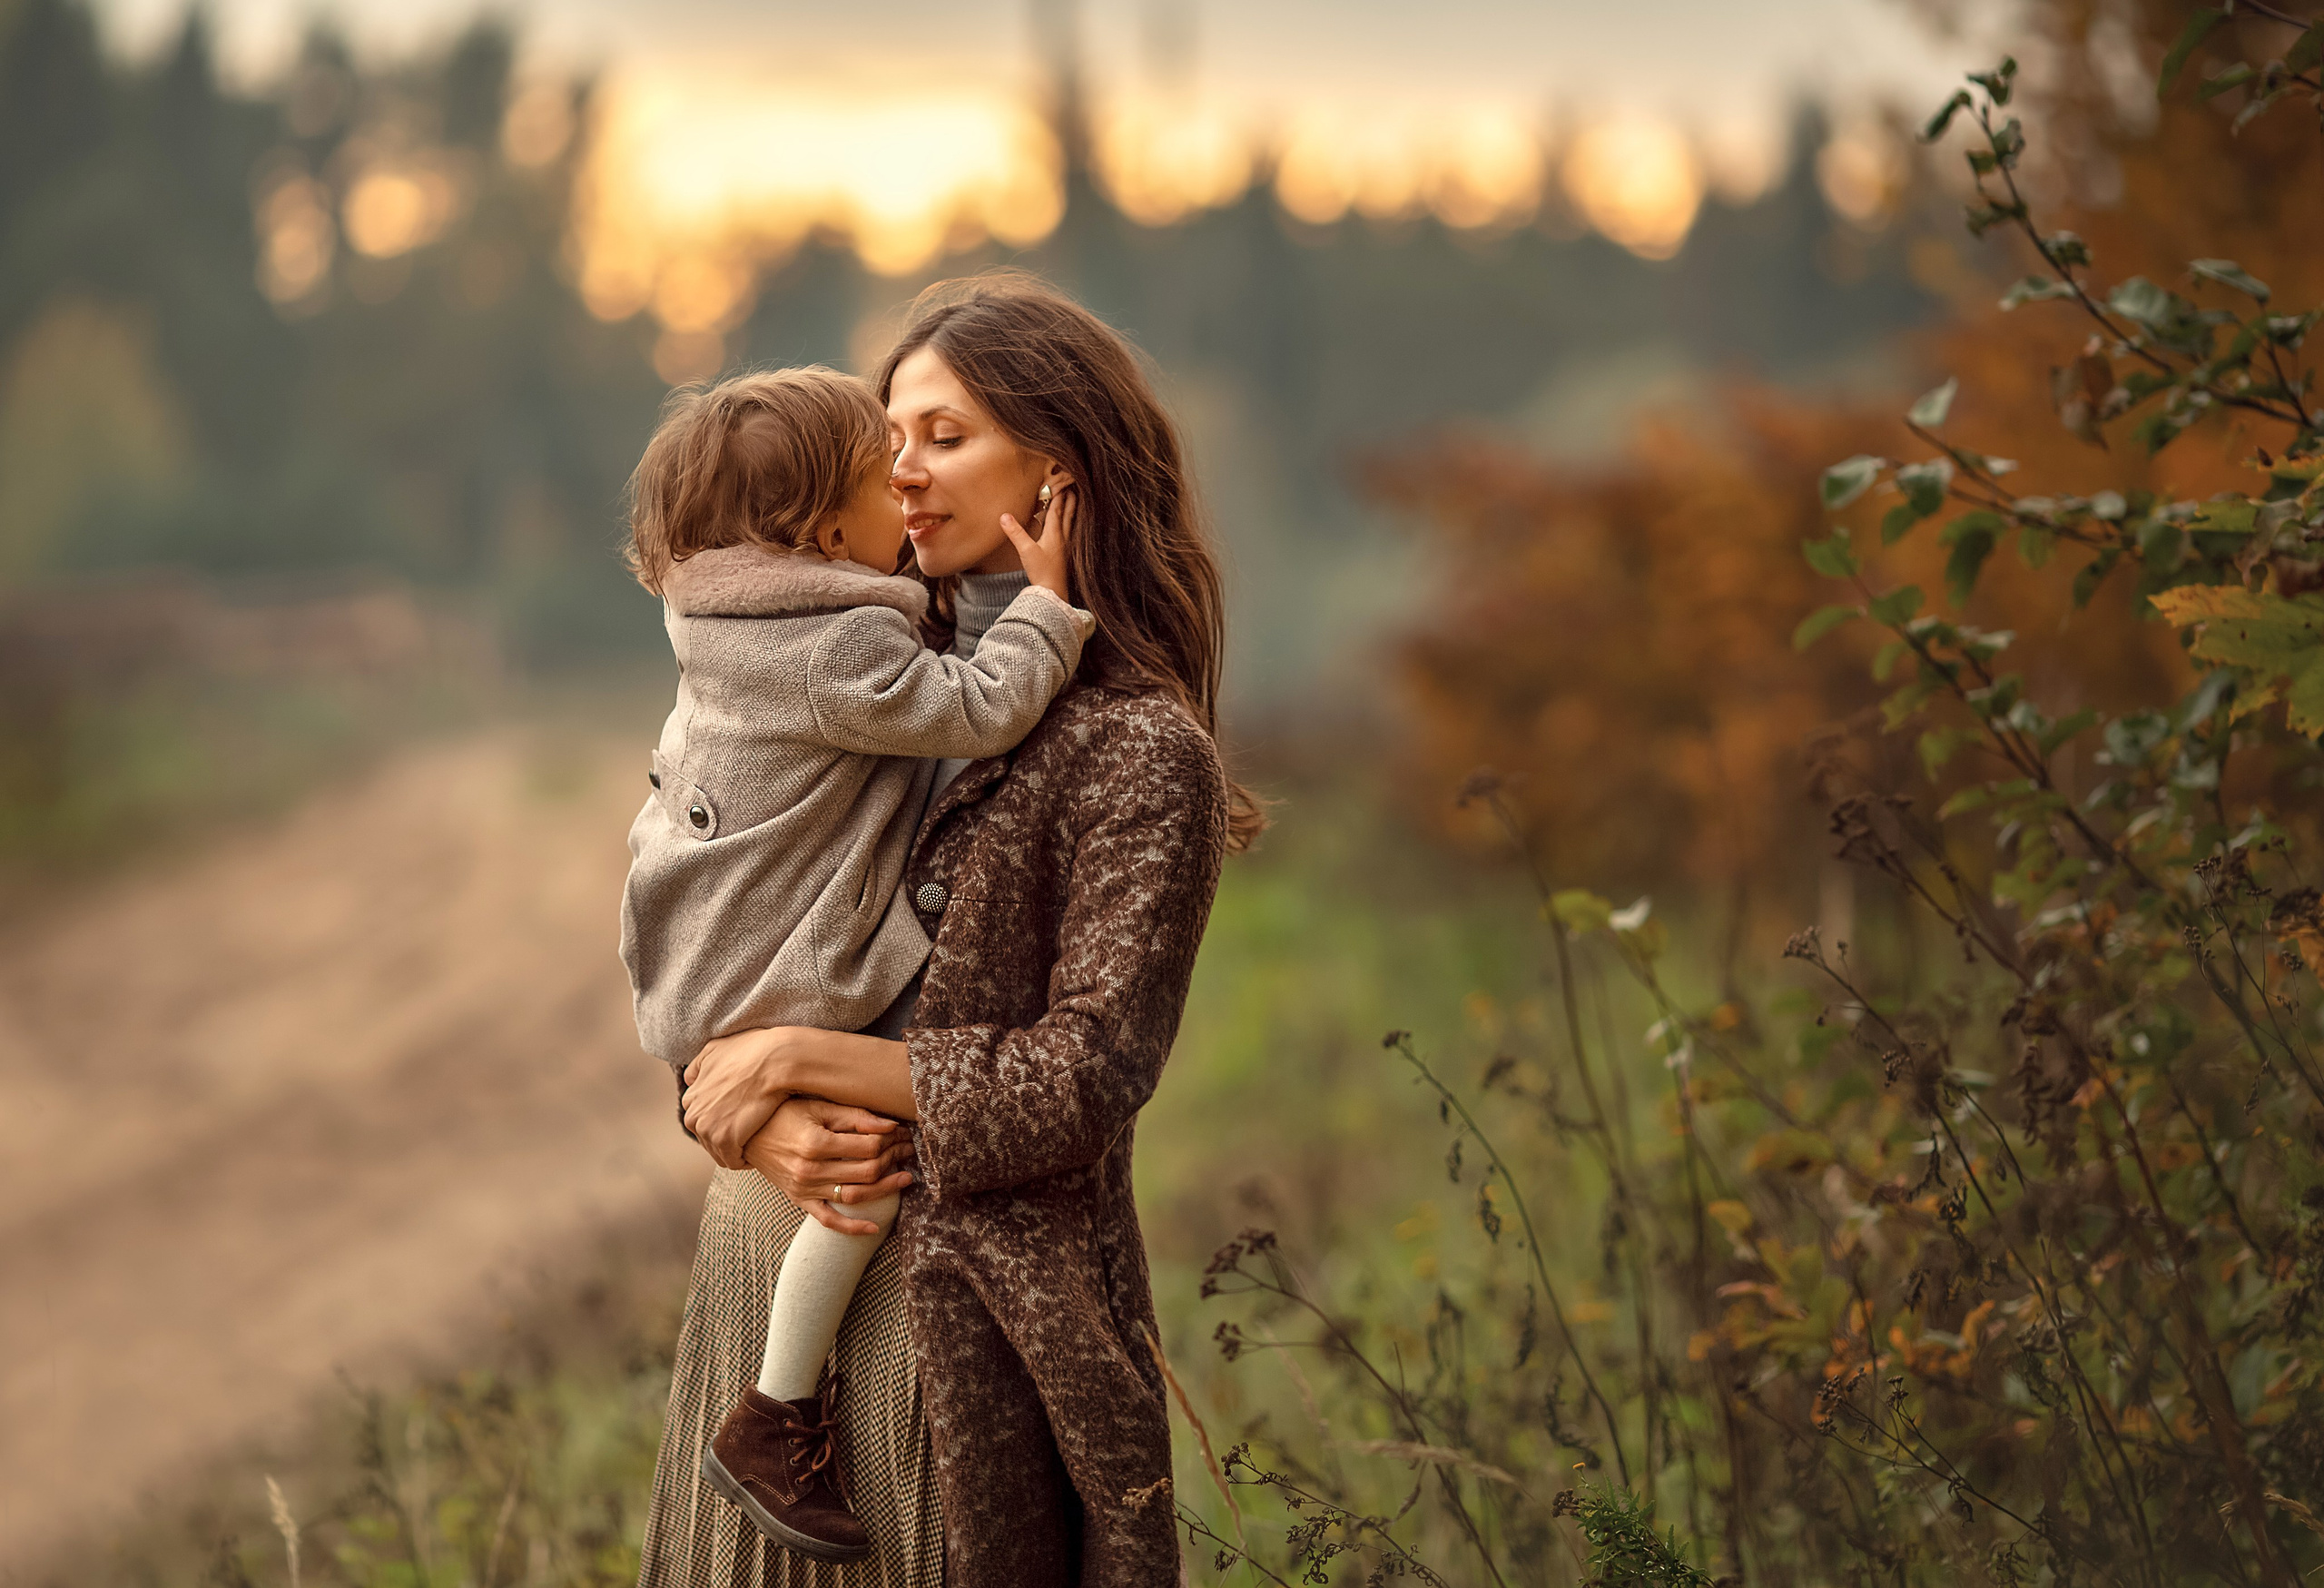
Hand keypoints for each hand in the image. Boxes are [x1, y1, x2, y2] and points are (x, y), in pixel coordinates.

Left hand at [682, 1027, 797, 1169]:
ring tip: (755, 1145)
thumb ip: (699, 1066)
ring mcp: (707, 1129)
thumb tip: (690, 1078)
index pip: (702, 1120)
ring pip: (719, 1152)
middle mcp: (693, 1115)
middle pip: (708, 1138)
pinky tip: (758, 1153)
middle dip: (726, 1138)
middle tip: (749, 1133)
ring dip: (736, 1151)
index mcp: (690, 1098)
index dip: (721, 1121)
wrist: (774, 1061)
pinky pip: (733, 1161)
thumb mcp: (715, 1049)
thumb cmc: (751, 1051)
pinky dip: (745, 1161)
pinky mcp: (725, 1141)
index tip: (739, 1119)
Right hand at [743, 1096, 917, 1236]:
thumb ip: (854, 1116)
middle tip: (909, 1151)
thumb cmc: (785, 1114)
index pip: (868, 1146)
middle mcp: (810, 1169)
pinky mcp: (799, 1200)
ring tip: (906, 1178)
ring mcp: (805, 1188)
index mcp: (816, 1142)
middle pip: (866, 1171)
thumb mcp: (817, 1106)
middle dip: (893, 1160)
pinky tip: (874, 1228)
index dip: (892, 1140)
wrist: (747, 1135)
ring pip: (854, 1196)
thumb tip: (889, 1125)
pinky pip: (828, 1220)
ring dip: (884, 1189)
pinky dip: (851, 1227)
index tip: (904, 1133)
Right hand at [1000, 482, 1074, 603]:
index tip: (1060, 483)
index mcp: (1055, 534)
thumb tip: (1004, 516)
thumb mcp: (1026, 551)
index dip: (1058, 496)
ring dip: (1071, 511)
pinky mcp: (1065, 555)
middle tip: (1072, 488)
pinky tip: (1067, 529)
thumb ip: (1015, 532)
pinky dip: (1069, 525)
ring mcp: (1066, 547)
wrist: (1053, 592)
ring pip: (1071, 524)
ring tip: (1073, 503)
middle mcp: (1063, 538)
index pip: (1057, 510)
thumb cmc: (1042, 572)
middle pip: (1068, 514)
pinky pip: (1069, 534)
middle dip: (1070, 500)